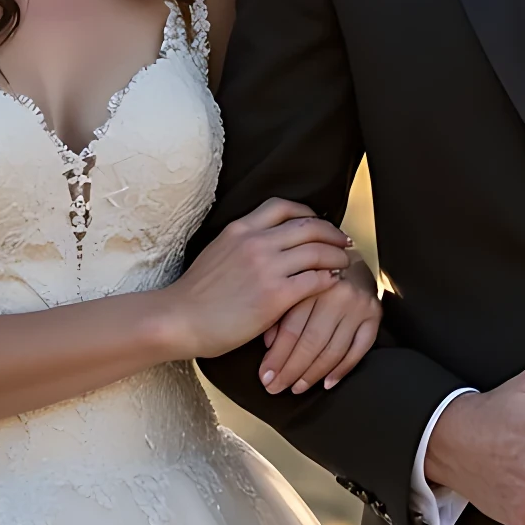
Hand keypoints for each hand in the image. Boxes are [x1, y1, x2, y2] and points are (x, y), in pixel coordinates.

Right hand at [165, 199, 351, 359]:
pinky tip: (332, 284)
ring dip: (336, 256)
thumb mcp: (218, 251)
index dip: (309, 212)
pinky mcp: (275, 296)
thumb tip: (270, 240)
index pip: (283, 206)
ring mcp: (267, 268)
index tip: (320, 223)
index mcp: (240, 228)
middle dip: (331, 233)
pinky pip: (315, 280)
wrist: (180, 318)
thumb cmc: (197, 293)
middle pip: (308, 226)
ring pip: (317, 252)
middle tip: (344, 242)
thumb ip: (244, 242)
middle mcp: (255, 242)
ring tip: (344, 263)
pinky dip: (329, 279)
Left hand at [258, 256, 379, 393]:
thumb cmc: (315, 277)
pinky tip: (327, 383)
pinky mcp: (376, 314)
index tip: (264, 376)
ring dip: (313, 374)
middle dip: (291, 370)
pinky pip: (359, 350)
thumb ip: (280, 313)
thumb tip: (268, 347)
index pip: (292, 328)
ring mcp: (358, 305)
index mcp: (311, 284)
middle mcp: (336, 293)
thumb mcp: (294, 288)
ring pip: (333, 349)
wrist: (352, 258)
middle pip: (311, 341)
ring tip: (297, 388)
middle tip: (276, 388)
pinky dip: (342, 370)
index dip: (277, 356)